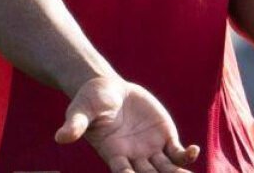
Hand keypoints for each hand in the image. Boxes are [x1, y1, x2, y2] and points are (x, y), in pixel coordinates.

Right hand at [57, 76, 201, 172]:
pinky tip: (194, 151)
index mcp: (114, 155)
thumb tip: (59, 137)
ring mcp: (150, 149)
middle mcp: (133, 157)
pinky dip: (186, 155)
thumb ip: (74, 125)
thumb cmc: (90, 102)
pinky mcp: (164, 136)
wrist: (108, 90)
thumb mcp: (80, 111)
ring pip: (166, 169)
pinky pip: (177, 151)